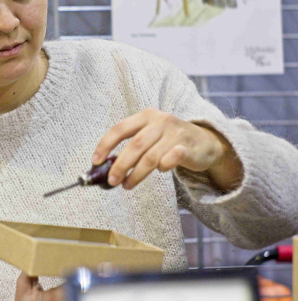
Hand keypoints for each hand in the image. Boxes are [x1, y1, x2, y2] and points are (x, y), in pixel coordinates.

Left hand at [93, 108, 241, 190]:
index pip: (120, 129)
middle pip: (135, 145)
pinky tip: (160, 171)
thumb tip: (106, 167)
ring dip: (136, 174)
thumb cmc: (169, 141)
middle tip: (112, 180)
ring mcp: (175, 132)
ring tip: (127, 185)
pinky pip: (171, 158)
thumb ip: (131, 147)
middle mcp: (160, 121)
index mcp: (145, 116)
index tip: (95, 161)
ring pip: (150, 156)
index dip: (105, 145)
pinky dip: (163, 167)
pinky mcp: (188, 146)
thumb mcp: (150, 135)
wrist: (205, 142)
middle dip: (120, 165)